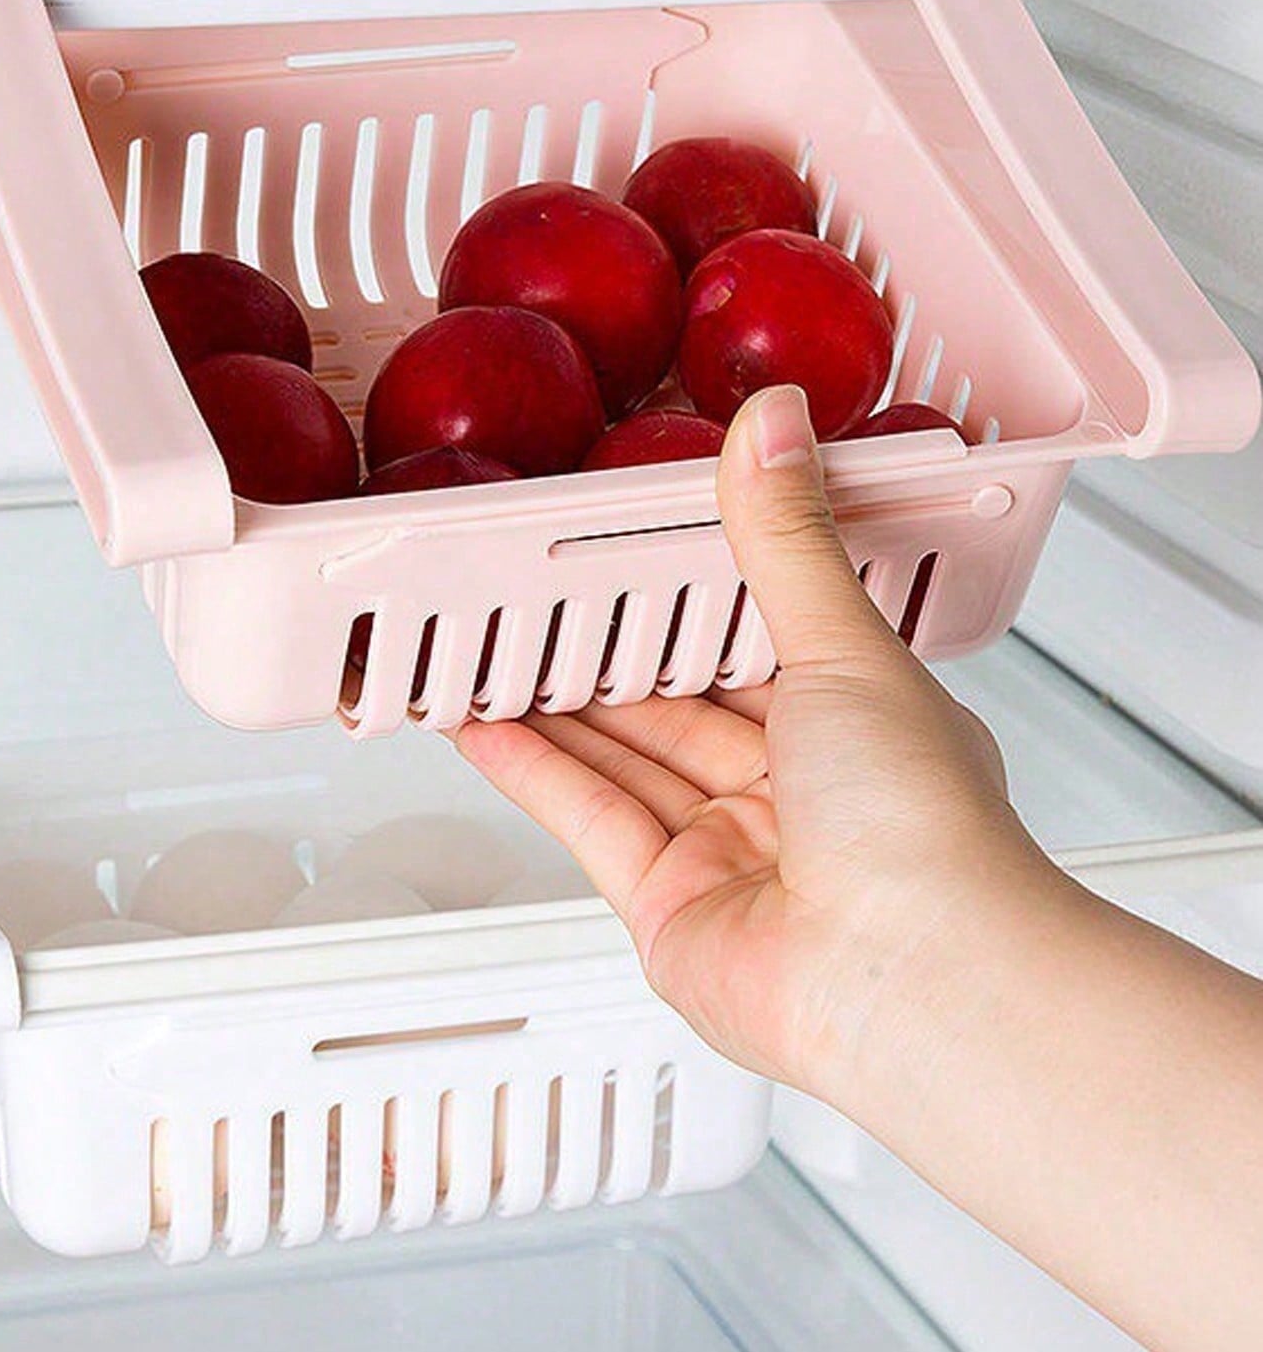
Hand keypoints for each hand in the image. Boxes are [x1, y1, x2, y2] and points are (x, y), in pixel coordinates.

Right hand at [453, 384, 1042, 1102]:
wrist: (913, 981)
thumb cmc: (921, 825)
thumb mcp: (843, 645)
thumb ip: (784, 538)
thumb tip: (774, 422)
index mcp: (861, 725)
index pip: (759, 642)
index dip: (694, 597)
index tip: (633, 550)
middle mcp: (800, 793)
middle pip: (681, 706)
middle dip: (612, 654)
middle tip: (536, 596)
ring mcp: (732, 856)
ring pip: (626, 761)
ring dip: (557, 707)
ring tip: (486, 647)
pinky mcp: (670, 909)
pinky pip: (589, 821)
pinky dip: (532, 770)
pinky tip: (482, 723)